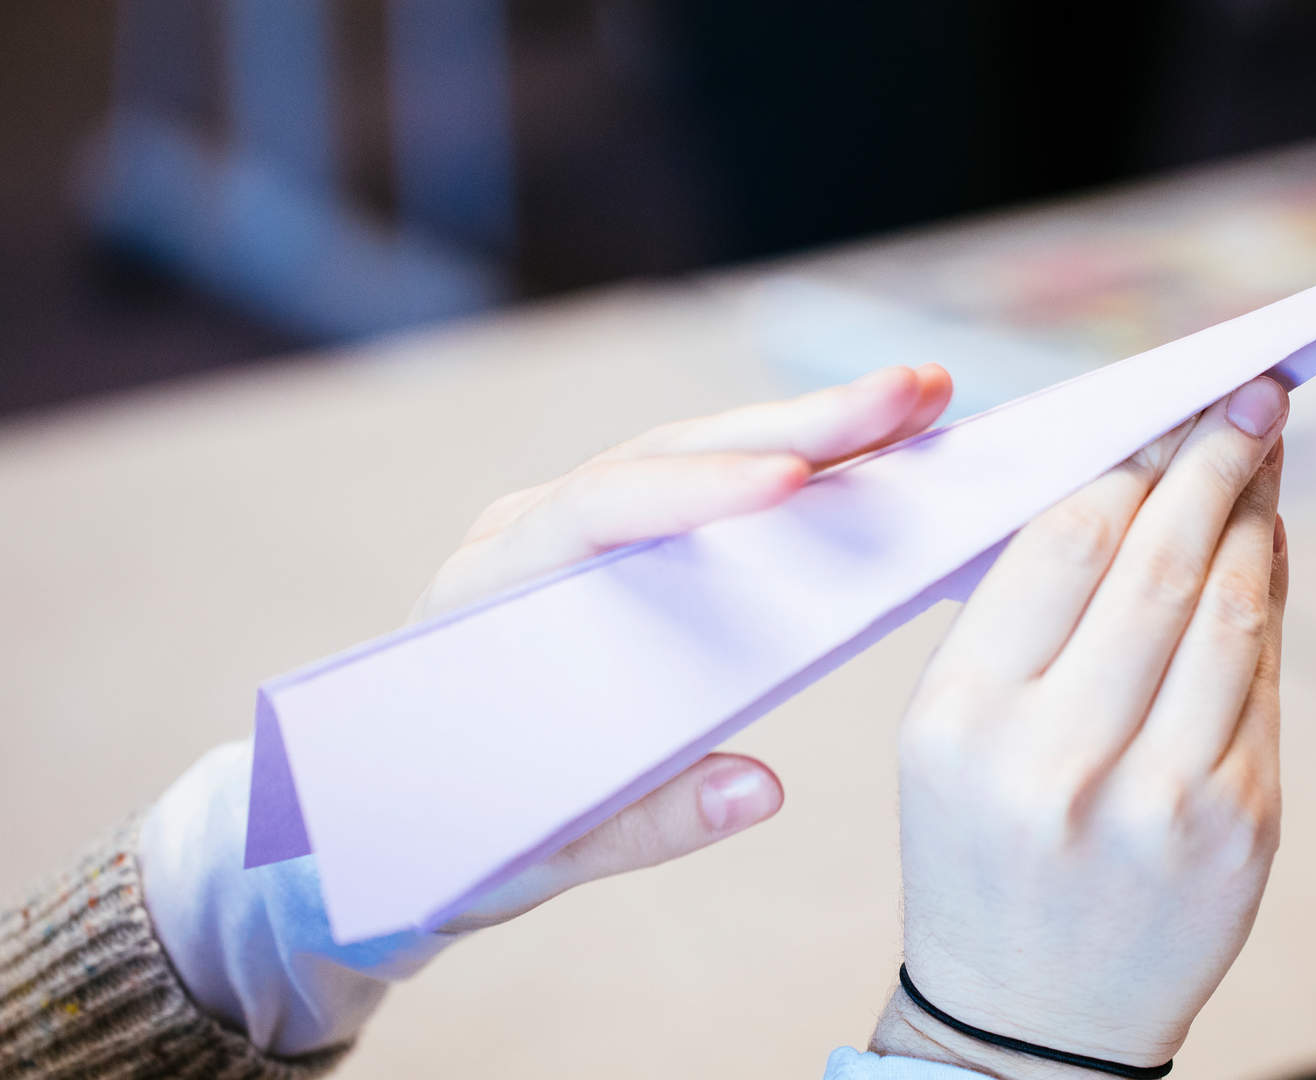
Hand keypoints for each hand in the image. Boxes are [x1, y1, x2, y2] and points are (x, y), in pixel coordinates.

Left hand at [418, 364, 953, 929]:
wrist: (394, 813)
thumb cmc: (452, 828)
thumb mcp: (538, 850)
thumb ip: (643, 822)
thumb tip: (762, 788)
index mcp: (488, 590)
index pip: (595, 512)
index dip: (696, 491)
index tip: (792, 481)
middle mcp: (531, 533)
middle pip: (668, 456)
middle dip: (796, 424)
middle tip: (912, 395)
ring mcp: (576, 529)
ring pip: (698, 456)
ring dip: (810, 429)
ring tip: (921, 406)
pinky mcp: (622, 547)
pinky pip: (708, 489)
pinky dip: (793, 464)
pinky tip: (873, 451)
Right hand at [869, 377, 1289, 1077]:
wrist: (1029, 1017)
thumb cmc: (979, 851)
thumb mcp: (947, 734)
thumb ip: (1025, 616)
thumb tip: (1130, 484)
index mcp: (965, 720)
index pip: (1065, 546)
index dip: (1130, 459)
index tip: (1167, 403)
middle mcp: (1062, 757)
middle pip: (1158, 563)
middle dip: (1213, 459)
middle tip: (1253, 391)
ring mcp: (1165, 798)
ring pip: (1229, 609)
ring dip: (1256, 513)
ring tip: (1266, 449)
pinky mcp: (1242, 827)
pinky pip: (1264, 678)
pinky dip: (1269, 595)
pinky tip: (1266, 546)